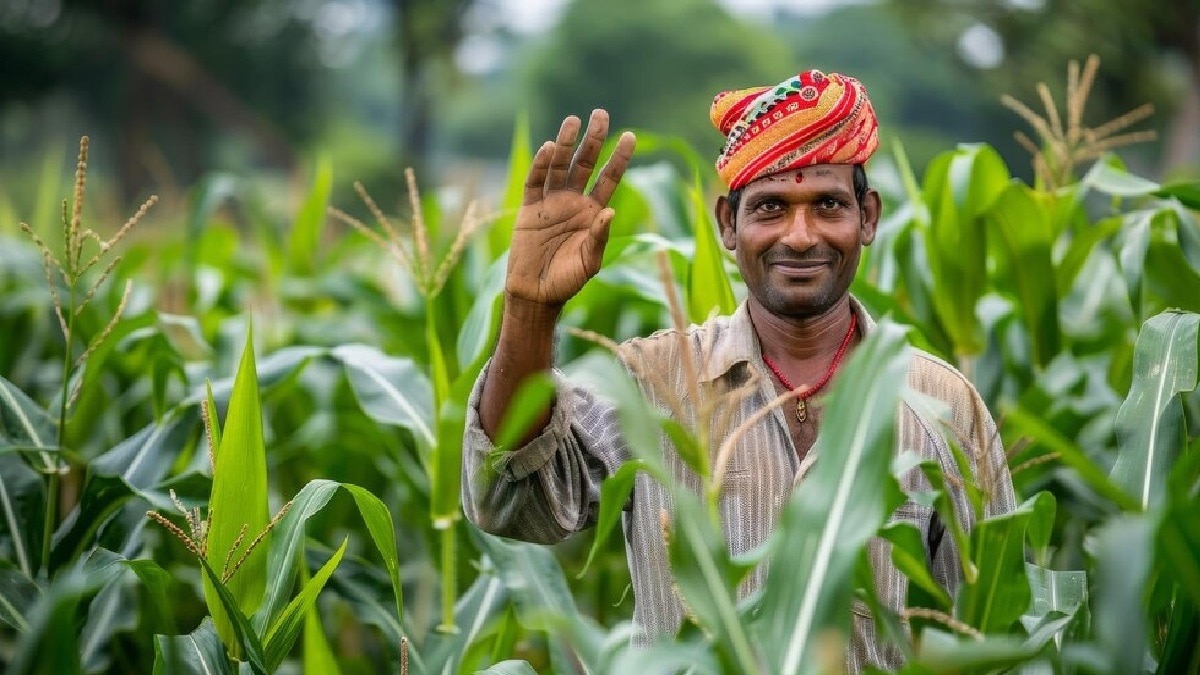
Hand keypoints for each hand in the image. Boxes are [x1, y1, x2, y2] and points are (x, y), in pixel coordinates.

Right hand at [505, 109, 636, 305]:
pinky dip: (540, 165)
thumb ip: (599, 237)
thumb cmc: (567, 281)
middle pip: (585, 163)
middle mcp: (573, 202)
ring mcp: (550, 203)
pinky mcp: (529, 208)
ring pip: (559, 166)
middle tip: (601, 113)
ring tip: (573, 120)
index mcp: (592, 212)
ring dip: (566, 143)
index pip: (609, 178)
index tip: (631, 136)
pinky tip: (549, 147)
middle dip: (593, 139)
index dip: (619, 158)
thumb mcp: (590, 261)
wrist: (536, 294)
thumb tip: (610, 211)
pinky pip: (535, 182)